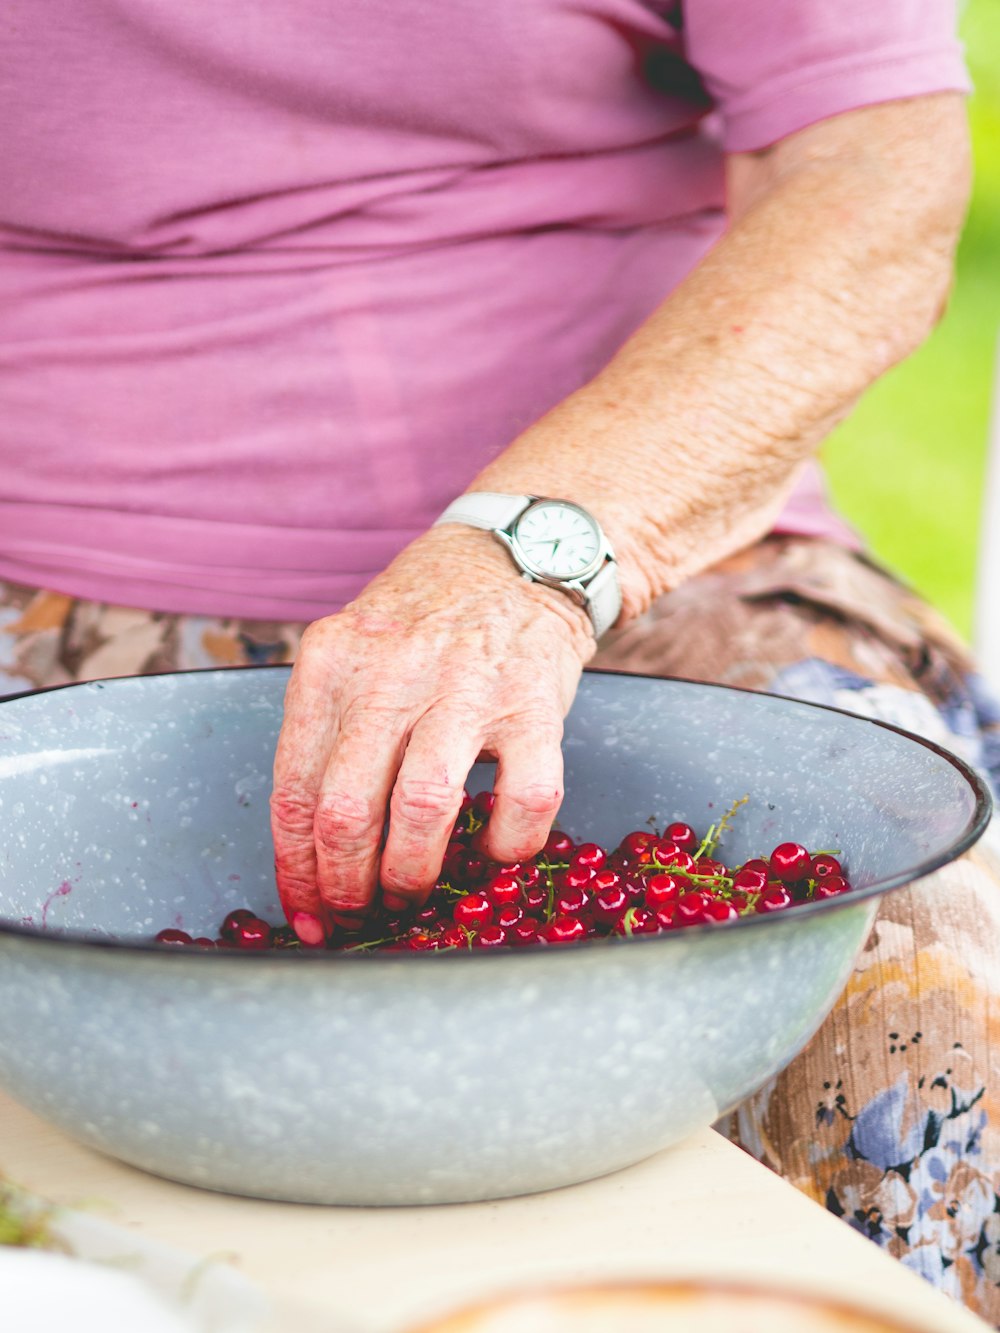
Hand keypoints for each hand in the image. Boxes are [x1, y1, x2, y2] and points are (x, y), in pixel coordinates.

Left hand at [270, 524, 594, 935]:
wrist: (517, 553)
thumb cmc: (427, 618)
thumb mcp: (355, 651)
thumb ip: (330, 728)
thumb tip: (312, 846)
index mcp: (331, 663)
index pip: (293, 789)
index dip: (295, 870)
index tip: (305, 913)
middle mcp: (391, 671)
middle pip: (346, 810)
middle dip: (346, 886)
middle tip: (357, 914)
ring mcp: (466, 686)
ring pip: (423, 809)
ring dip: (412, 876)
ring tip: (411, 895)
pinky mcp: (534, 702)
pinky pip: (522, 800)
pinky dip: (506, 847)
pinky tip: (494, 852)